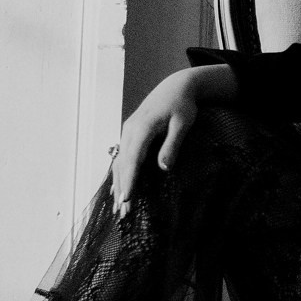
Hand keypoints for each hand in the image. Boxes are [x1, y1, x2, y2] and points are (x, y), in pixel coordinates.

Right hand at [111, 66, 236, 216]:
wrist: (175, 87)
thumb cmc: (183, 105)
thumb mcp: (183, 123)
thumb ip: (172, 144)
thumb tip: (164, 168)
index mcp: (142, 128)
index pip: (133, 159)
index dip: (129, 180)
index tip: (127, 199)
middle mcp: (130, 131)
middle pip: (122, 164)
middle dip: (121, 188)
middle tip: (122, 213)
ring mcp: (127, 132)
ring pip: (119, 162)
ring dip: (118, 185)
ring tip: (117, 209)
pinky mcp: (129, 135)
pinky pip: (121, 158)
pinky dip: (119, 175)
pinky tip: (117, 191)